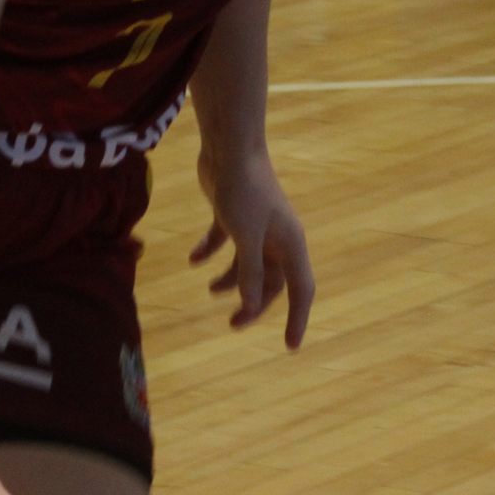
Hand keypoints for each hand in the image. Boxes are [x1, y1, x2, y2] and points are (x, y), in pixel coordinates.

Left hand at [191, 151, 314, 346]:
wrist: (229, 147)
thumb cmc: (244, 191)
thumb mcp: (247, 237)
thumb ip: (250, 273)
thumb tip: (252, 305)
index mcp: (290, 244)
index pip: (301, 290)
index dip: (297, 319)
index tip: (290, 346)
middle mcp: (277, 238)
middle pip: (271, 282)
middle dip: (254, 304)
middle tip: (234, 324)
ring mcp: (255, 226)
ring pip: (247, 265)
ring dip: (231, 281)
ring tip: (210, 291)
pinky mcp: (234, 214)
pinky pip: (225, 242)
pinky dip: (210, 252)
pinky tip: (193, 260)